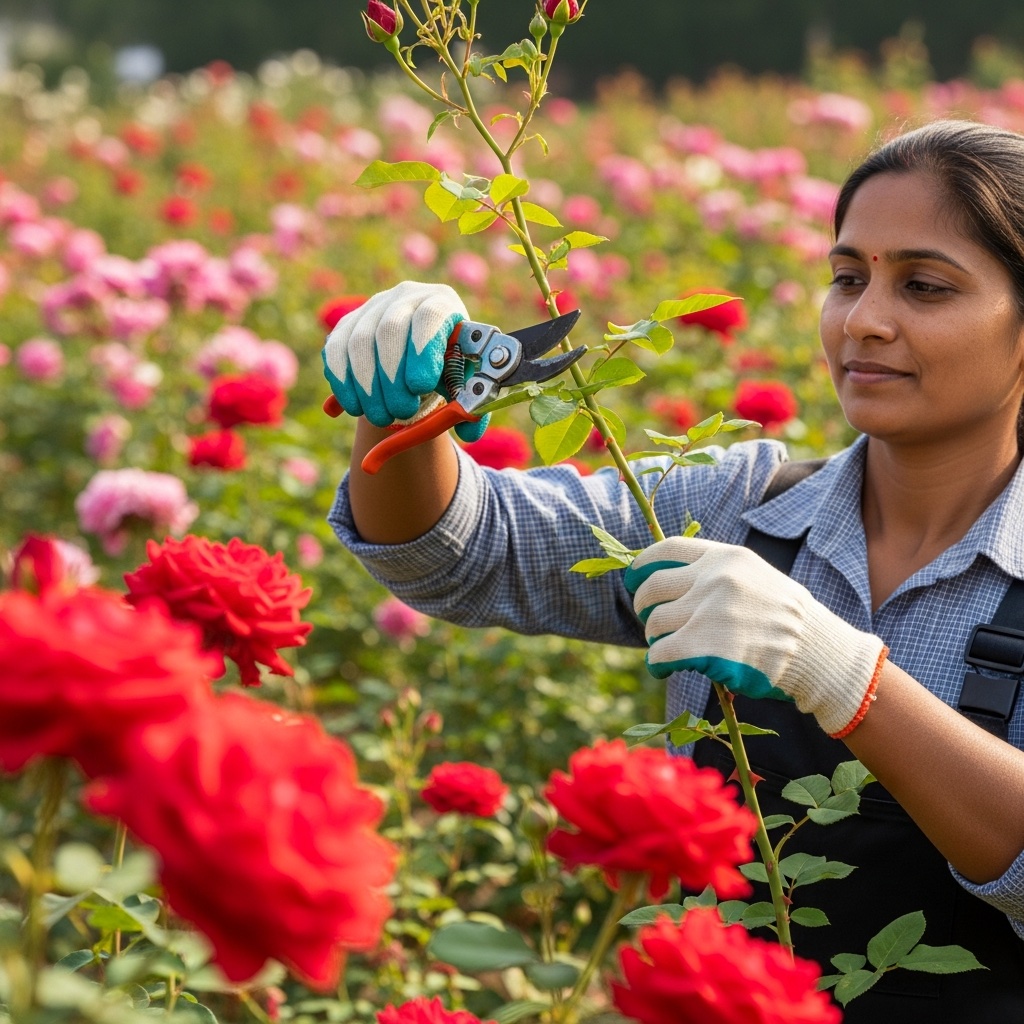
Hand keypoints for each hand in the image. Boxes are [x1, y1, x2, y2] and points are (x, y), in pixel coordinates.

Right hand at [322, 281, 487, 441]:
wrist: (423, 359)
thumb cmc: (450, 370)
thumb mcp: (466, 383)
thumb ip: (472, 405)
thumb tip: (469, 430)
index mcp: (443, 303)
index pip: (430, 316)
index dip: (423, 350)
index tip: (420, 387)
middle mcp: (406, 297)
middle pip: (390, 329)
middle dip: (392, 378)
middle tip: (401, 413)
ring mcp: (373, 307)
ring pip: (359, 342)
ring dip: (368, 386)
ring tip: (382, 417)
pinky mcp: (347, 324)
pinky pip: (335, 350)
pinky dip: (343, 382)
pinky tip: (355, 407)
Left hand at [623, 536, 887, 737]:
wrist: (816, 650)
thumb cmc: (784, 617)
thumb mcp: (755, 575)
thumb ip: (716, 572)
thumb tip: (668, 576)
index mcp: (725, 557)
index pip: (667, 550)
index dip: (642, 566)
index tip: (634, 579)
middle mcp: (713, 578)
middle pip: (653, 587)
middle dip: (644, 606)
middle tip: (650, 620)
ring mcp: (708, 611)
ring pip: (655, 622)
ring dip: (654, 638)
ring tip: (664, 646)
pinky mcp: (704, 645)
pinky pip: (661, 652)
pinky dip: (656, 662)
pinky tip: (662, 667)